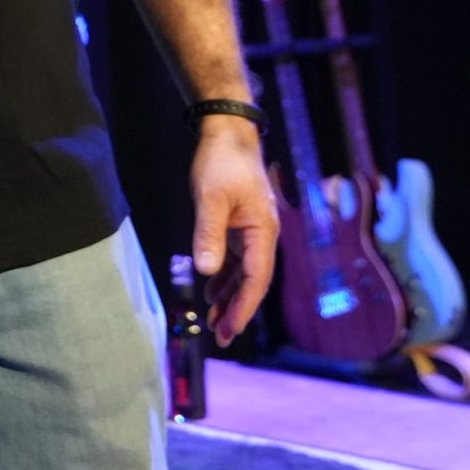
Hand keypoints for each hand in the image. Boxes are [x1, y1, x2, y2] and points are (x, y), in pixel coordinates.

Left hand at [190, 120, 278, 344]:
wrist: (228, 133)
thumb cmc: (222, 162)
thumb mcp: (210, 198)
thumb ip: (209, 234)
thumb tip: (207, 271)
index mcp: (262, 232)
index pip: (255, 280)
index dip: (243, 307)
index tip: (230, 330)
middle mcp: (262, 236)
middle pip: (252, 282)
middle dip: (237, 310)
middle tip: (220, 336)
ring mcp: (252, 231)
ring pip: (243, 273)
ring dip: (229, 297)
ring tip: (213, 320)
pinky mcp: (240, 225)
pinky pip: (235, 260)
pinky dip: (224, 277)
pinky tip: (212, 290)